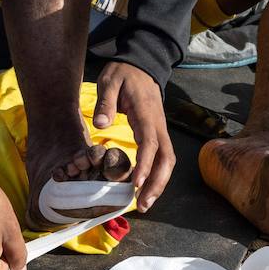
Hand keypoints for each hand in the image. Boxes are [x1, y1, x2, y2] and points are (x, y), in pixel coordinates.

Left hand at [94, 61, 175, 213]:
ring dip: (159, 183)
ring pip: (168, 160)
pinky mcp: (157, 132)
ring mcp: (160, 128)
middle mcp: (158, 124)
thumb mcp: (109, 81)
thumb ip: (106, 102)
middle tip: (143, 205)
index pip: (149, 143)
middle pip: (166, 158)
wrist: (141, 64)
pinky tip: (145, 188)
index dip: (144, 165)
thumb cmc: (123, 74)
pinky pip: (162, 156)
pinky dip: (157, 174)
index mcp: (146, 113)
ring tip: (144, 203)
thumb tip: (100, 124)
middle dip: (157, 183)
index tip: (136, 184)